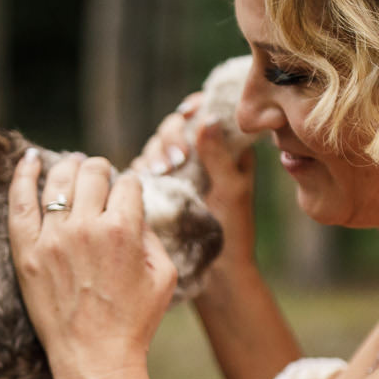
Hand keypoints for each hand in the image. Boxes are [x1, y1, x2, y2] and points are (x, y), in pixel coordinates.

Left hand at [9, 151, 177, 378]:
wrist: (94, 358)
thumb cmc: (134, 322)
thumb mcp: (164, 276)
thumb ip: (151, 235)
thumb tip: (135, 210)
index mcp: (123, 229)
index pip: (127, 184)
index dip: (129, 188)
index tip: (126, 197)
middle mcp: (85, 226)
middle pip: (93, 172)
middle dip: (101, 170)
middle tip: (101, 178)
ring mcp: (51, 238)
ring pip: (58, 179)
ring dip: (69, 167)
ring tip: (73, 166)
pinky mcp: (26, 251)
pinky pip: (19, 201)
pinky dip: (23, 174)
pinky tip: (29, 159)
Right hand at [137, 95, 257, 272]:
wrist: (217, 271)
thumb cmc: (234, 232)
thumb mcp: (232, 191)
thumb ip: (220, 156)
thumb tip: (205, 120)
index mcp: (226, 149)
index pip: (207, 113)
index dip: (196, 107)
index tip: (189, 114)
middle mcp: (200, 155)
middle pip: (176, 126)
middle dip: (172, 136)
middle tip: (177, 159)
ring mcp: (178, 171)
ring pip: (157, 145)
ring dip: (156, 152)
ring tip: (162, 171)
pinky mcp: (161, 187)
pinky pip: (144, 168)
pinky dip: (144, 169)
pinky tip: (149, 179)